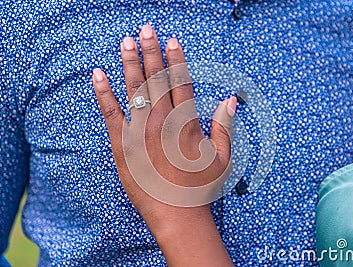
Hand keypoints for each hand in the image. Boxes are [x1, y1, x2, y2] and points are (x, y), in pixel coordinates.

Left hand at [92, 24, 235, 265]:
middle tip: (145, 30)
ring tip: (126, 42)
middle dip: (150, 52)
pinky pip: (111, 113)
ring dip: (129, 63)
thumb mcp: (222, 157)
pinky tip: (98, 74)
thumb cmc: (201, 188)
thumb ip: (224, 126)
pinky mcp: (122, 144)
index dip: (176, 59)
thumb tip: (230, 100)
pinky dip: (103, 92)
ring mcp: (141, 131)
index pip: (181, 81)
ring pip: (135, 89)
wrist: (177, 215)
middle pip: (156, 78)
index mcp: (187, 122)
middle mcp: (164, 121)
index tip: (171, 40)